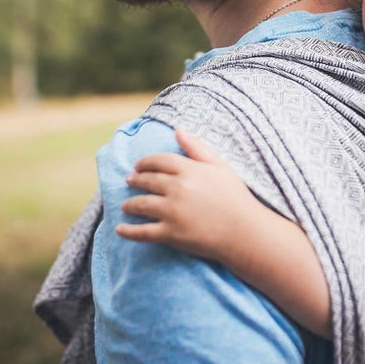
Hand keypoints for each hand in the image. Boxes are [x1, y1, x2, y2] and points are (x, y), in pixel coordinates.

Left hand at [118, 128, 260, 262]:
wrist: (244, 231)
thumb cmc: (235, 196)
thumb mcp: (220, 166)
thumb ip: (197, 147)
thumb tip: (177, 129)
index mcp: (189, 170)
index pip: (158, 161)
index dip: (145, 162)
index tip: (138, 166)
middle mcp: (177, 188)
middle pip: (147, 181)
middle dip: (135, 180)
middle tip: (129, 181)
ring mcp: (172, 212)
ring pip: (140, 205)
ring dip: (129, 204)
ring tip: (125, 205)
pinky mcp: (171, 234)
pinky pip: (142, 232)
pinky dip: (128, 231)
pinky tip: (120, 229)